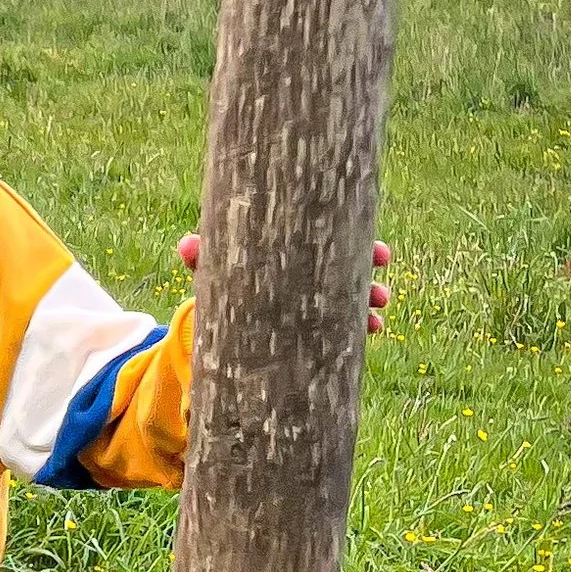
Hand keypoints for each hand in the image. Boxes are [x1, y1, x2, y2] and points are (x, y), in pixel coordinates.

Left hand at [173, 233, 391, 332]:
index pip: (331, 238)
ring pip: (350, 297)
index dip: (360, 244)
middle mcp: (309, 269)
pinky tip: (369, 333)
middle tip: (383, 288)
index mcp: (292, 248)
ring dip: (367, 303)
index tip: (383, 253)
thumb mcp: (212, 269)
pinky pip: (340, 325)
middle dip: (370, 274)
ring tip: (377, 317)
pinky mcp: (310, 324)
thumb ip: (201, 258)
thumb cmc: (222, 279)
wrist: (218, 311)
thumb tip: (187, 246)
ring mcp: (314, 297)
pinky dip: (355, 329)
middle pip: (349, 265)